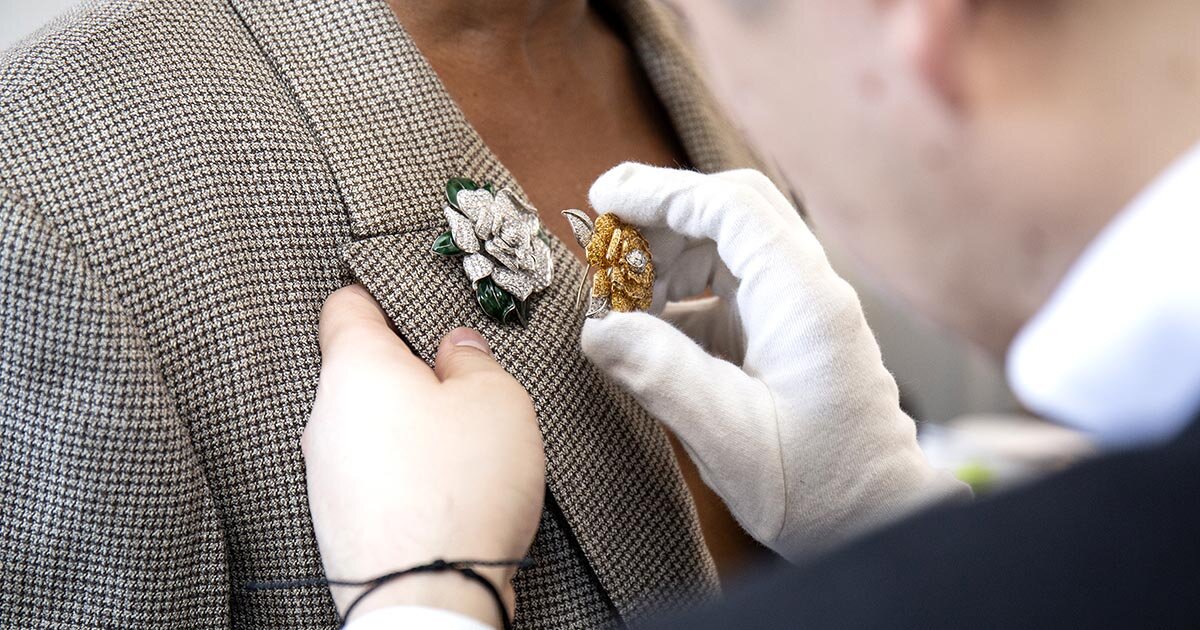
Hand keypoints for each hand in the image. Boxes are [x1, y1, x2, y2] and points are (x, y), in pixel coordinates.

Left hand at [303, 285, 544, 625]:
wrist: (429, 596)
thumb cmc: (461, 487)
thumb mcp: (496, 400)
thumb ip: (473, 359)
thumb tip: (455, 348)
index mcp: (355, 368)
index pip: (345, 306)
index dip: (378, 294)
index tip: (407, 299)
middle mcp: (325, 417)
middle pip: (361, 372)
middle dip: (408, 373)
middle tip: (462, 385)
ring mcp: (324, 474)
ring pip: (367, 427)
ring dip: (406, 428)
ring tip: (461, 447)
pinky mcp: (337, 521)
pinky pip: (370, 476)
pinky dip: (402, 474)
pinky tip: (444, 492)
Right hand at [582, 164, 968, 560]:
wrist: (878, 520)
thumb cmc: (821, 489)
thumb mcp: (730, 438)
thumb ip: (661, 375)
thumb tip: (596, 327)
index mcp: (804, 301)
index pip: (730, 207)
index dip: (661, 192)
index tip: (603, 198)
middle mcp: (808, 291)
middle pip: (730, 214)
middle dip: (661, 218)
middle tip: (603, 246)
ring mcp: (799, 310)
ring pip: (727, 249)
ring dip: (669, 260)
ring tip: (621, 301)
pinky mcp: (786, 334)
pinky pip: (728, 291)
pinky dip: (682, 297)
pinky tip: (650, 331)